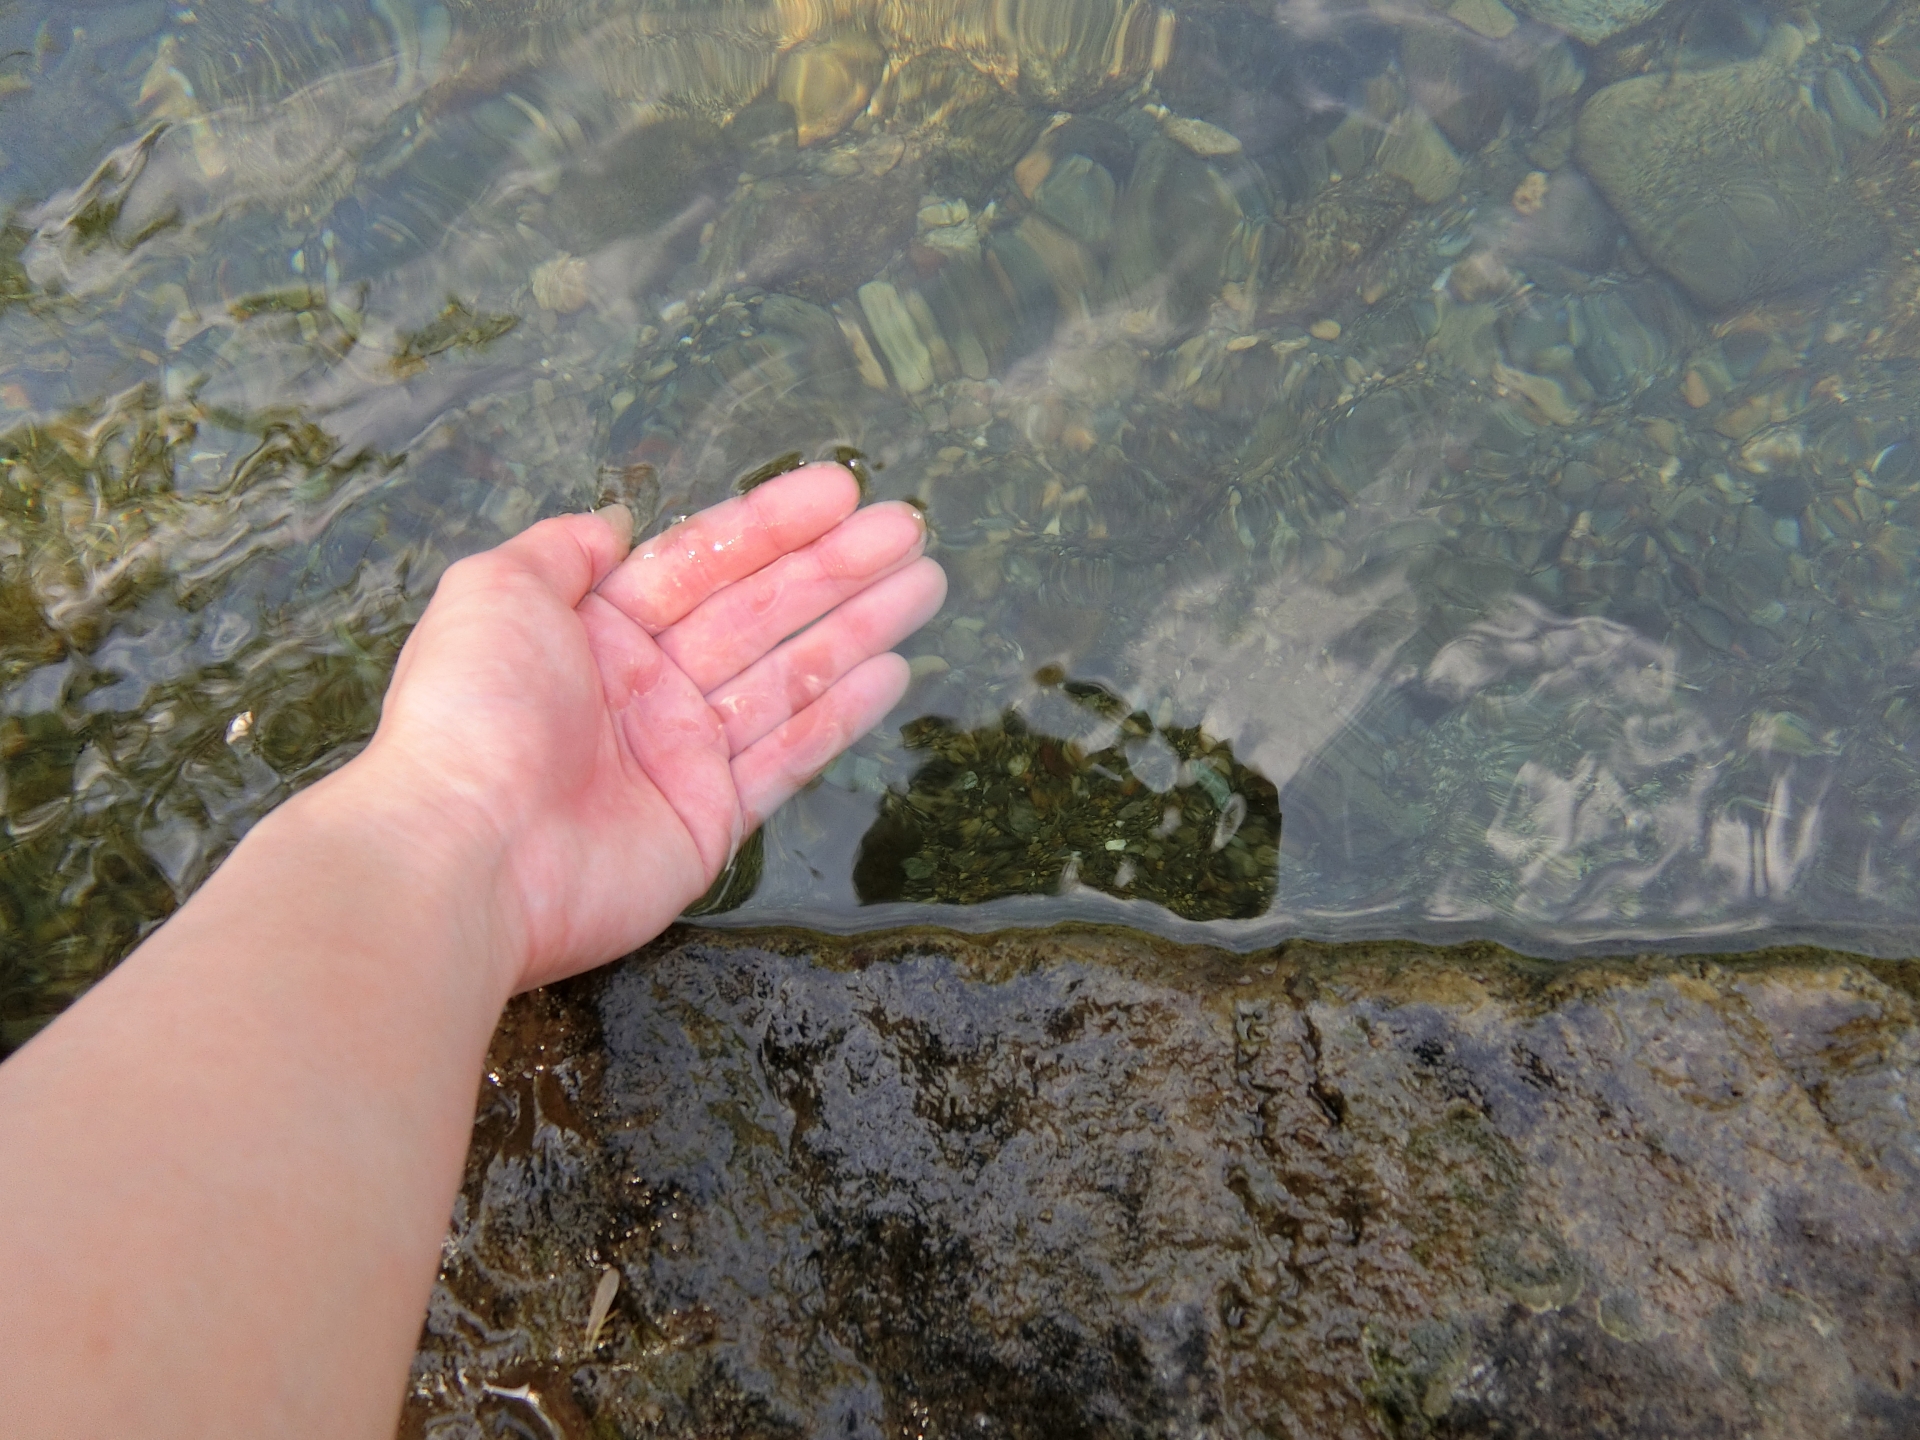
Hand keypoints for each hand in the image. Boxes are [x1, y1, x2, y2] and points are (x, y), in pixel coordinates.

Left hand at [349, 462, 945, 991]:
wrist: (468, 852)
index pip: (703, 560)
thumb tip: (612, 524)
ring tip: (926, 582)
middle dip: (836, 567)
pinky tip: (892, 671)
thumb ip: (559, 551)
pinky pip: (788, 755)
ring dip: (858, 627)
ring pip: (789, 674)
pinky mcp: (711, 820)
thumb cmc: (475, 709)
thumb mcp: (494, 592)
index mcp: (595, 628)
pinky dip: (840, 714)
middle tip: (909, 529)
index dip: (773, 523)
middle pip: (760, 610)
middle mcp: (645, 686)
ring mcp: (683, 754)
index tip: (841, 489)